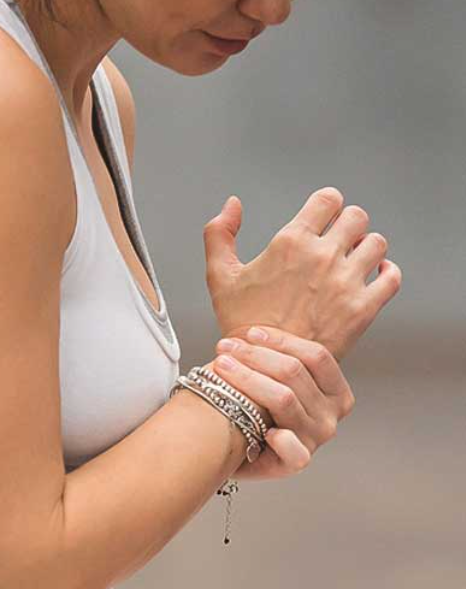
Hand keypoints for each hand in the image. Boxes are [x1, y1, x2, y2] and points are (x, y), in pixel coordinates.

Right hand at [204, 188, 401, 359]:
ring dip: (366, 247)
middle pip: (357, 217)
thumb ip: (219, 233)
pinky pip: (391, 278)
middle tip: (338, 239)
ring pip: (377, 243)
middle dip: (347, 224)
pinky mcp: (362, 309)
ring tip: (354, 259)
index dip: (327, 204)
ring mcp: (346, 283)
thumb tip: (233, 203)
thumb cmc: (241, 322)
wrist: (263, 366)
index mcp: (291, 243)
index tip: (324, 214)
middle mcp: (322, 258)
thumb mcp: (219, 275)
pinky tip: (373, 276)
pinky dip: (386, 273)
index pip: (328, 199)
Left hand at [211, 325, 354, 479]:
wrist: (242, 448)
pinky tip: (257, 427)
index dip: (281, 341)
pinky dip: (277, 437)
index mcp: (335, 392)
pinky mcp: (297, 462)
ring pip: (283, 398)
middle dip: (254, 355)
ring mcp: (315, 439)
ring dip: (246, 378)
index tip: (249, 333)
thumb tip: (254, 331)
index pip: (316, 356)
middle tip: (224, 348)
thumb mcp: (276, 378)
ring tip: (220, 367)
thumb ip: (278, 356)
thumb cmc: (260, 408)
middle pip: (294, 373)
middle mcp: (330, 416)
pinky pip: (293, 449)